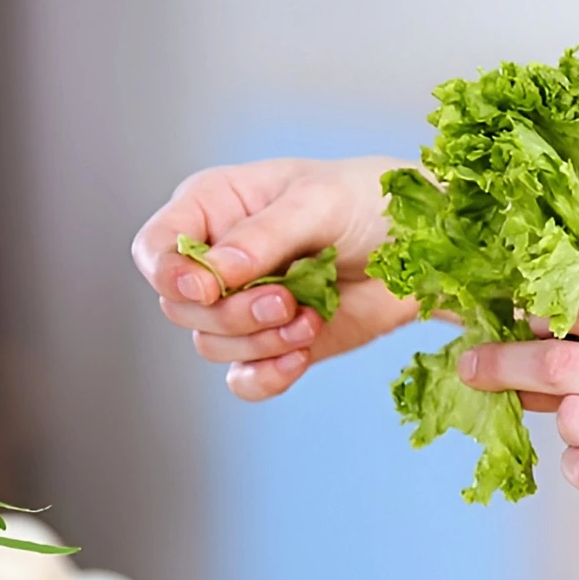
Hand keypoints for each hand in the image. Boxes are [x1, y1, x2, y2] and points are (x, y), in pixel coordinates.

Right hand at [131, 156, 418, 399]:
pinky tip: (298, 359)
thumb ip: (264, 235)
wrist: (422, 248)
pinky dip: (266, 377)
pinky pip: (245, 379)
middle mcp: (218, 260)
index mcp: (212, 208)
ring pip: (212, 345)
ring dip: (259, 342)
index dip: (170, 275)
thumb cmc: (368, 200)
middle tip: (287, 301)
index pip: (156, 249)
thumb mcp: (319, 202)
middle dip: (232, 313)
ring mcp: (245, 306)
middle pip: (181, 308)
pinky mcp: (277, 344)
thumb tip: (215, 272)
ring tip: (312, 318)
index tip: (207, 290)